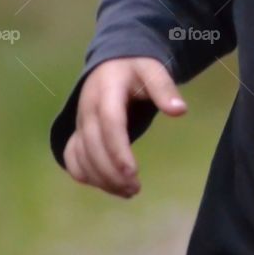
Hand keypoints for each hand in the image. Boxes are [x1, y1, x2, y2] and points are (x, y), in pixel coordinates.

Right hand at [62, 57, 186, 197]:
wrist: (112, 63)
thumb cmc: (136, 69)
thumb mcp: (153, 71)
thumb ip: (165, 89)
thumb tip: (180, 110)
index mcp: (107, 90)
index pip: (109, 123)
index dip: (118, 150)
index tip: (133, 173)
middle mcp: (88, 108)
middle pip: (93, 145)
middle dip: (111, 172)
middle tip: (135, 189)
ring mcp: (80, 122)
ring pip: (81, 156)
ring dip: (101, 178)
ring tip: (128, 192)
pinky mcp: (78, 133)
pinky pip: (73, 158)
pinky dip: (87, 175)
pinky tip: (108, 185)